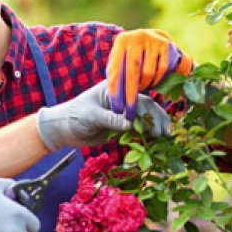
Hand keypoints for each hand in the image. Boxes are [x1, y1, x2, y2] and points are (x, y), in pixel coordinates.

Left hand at [35, 80, 169, 149]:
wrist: (64, 129)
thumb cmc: (74, 117)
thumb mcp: (92, 116)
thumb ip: (111, 119)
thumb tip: (131, 124)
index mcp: (114, 90)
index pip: (135, 98)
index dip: (148, 111)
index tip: (156, 124)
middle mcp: (121, 99)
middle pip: (145, 107)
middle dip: (157, 119)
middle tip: (167, 134)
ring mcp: (123, 112)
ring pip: (145, 117)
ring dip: (156, 126)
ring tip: (168, 138)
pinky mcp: (122, 124)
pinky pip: (139, 128)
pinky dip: (149, 133)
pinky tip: (158, 140)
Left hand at [106, 29, 193, 119]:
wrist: (150, 39)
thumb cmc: (130, 57)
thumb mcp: (119, 62)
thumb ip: (116, 78)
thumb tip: (117, 107)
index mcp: (121, 41)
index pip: (117, 70)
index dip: (116, 92)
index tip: (117, 109)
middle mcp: (137, 38)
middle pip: (133, 73)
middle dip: (131, 95)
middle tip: (130, 112)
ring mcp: (153, 40)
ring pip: (149, 73)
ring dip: (146, 86)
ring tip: (142, 89)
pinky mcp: (167, 46)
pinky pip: (163, 70)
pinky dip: (158, 80)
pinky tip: (153, 83)